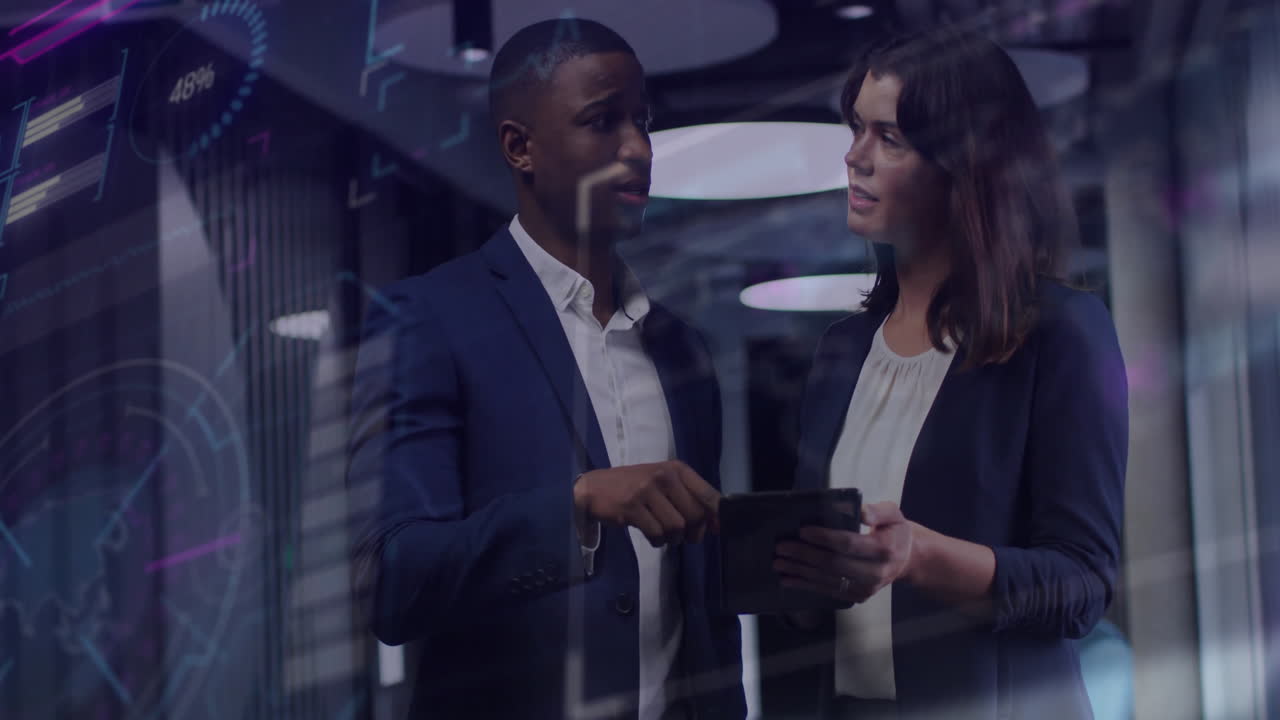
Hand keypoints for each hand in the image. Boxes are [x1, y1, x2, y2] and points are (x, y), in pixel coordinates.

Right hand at [573, 460, 720, 546]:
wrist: (595, 487)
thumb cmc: (635, 486)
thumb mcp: (665, 484)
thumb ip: (691, 499)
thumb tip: (718, 524)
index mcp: (677, 469)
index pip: (708, 494)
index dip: (716, 516)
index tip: (716, 529)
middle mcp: (664, 476)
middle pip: (695, 515)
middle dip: (693, 532)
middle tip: (684, 536)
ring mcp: (646, 490)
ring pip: (676, 527)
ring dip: (673, 538)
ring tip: (664, 534)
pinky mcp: (631, 507)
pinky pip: (656, 534)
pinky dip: (657, 542)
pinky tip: (652, 536)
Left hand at [773, 502, 914, 604]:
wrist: (906, 560)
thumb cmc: (895, 532)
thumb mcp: (894, 514)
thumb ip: (879, 511)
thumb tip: (860, 511)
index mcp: (884, 549)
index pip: (848, 544)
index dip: (824, 538)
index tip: (803, 531)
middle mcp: (875, 572)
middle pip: (833, 564)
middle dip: (805, 556)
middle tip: (782, 547)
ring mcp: (866, 588)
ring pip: (827, 580)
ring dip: (800, 572)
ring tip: (779, 563)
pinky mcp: (857, 597)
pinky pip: (828, 591)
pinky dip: (806, 586)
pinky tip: (788, 580)